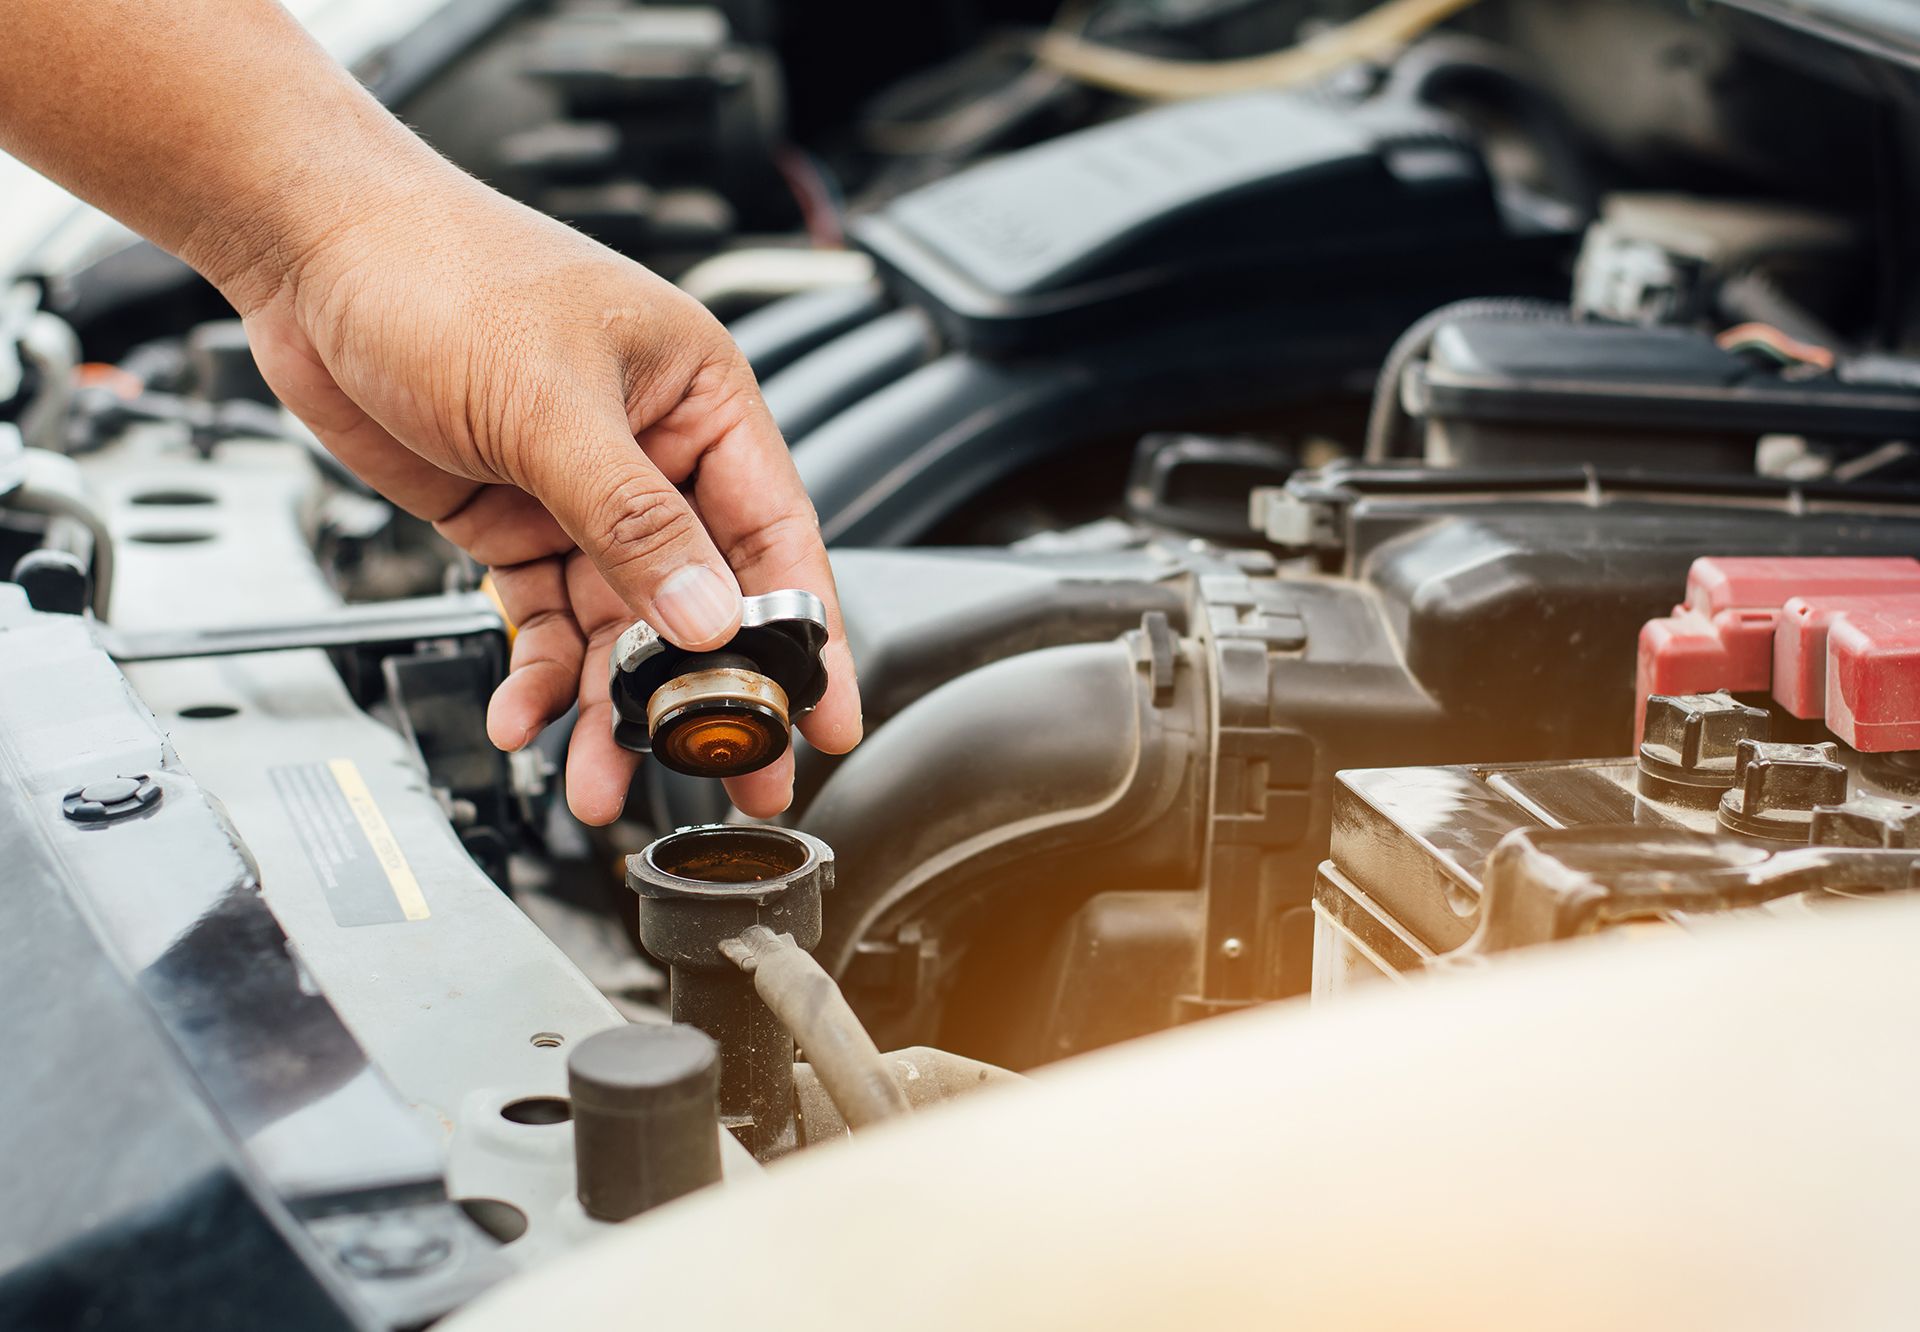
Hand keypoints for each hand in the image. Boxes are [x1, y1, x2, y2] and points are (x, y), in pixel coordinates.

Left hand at [236, 168, 860, 822]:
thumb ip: (633, 523)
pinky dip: (539, 673)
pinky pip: (546, 619)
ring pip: (621, 627)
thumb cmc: (442, 272)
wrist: (309, 250)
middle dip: (710, 695)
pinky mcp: (515, 523)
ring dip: (610, 706)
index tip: (824, 719)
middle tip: (734, 782)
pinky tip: (525, 715)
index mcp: (700, 402)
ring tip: (601, 778)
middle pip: (703, 599)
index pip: (776, 537)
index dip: (806, 634)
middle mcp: (654, 454)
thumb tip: (708, 618)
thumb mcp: (549, 405)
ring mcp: (582, 495)